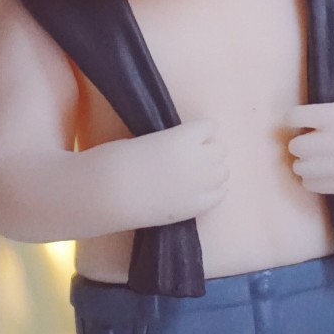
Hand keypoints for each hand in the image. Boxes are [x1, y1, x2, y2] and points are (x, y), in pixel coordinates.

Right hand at [110, 120, 228, 227]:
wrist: (108, 193)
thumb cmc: (119, 159)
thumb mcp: (149, 139)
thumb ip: (175, 142)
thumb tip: (188, 148)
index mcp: (183, 137)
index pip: (211, 126)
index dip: (201, 130)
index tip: (192, 135)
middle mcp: (197, 159)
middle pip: (221, 148)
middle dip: (209, 149)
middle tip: (192, 155)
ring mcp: (198, 185)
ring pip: (224, 171)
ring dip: (213, 169)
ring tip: (196, 173)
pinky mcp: (195, 207)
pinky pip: (221, 194)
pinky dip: (214, 190)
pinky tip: (199, 190)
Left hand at [285, 100, 333, 194]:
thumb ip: (329, 110)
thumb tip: (298, 122)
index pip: (293, 117)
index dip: (296, 118)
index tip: (303, 119)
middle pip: (294, 145)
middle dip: (301, 142)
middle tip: (312, 140)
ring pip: (299, 168)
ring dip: (305, 162)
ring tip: (317, 158)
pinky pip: (311, 185)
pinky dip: (312, 178)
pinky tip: (325, 171)